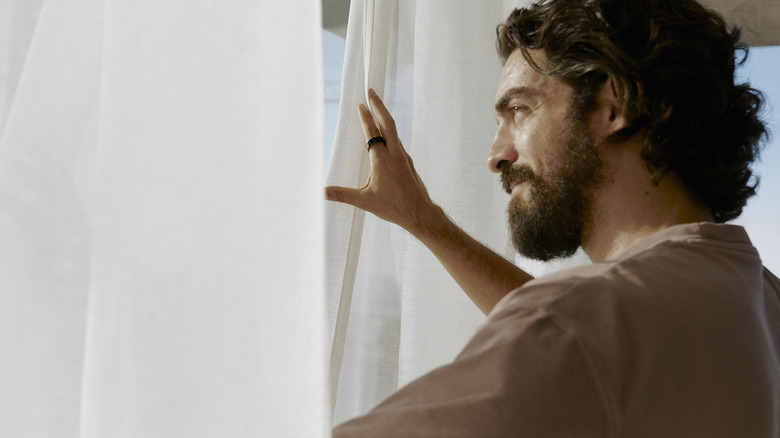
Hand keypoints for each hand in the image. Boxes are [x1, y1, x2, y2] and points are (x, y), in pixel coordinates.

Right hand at [326, 89, 437, 235]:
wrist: (420, 214)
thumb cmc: (394, 208)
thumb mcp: (364, 202)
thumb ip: (342, 195)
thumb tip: (321, 193)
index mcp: (382, 160)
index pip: (372, 133)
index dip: (365, 118)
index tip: (360, 104)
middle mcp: (395, 155)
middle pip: (388, 123)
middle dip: (379, 106)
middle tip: (371, 91)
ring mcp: (404, 158)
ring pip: (394, 131)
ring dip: (384, 117)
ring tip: (377, 108)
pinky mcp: (408, 163)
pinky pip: (397, 141)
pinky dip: (390, 132)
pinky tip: (386, 135)